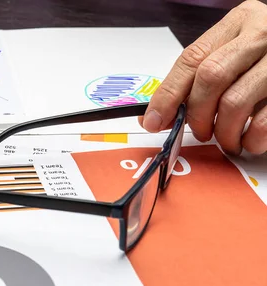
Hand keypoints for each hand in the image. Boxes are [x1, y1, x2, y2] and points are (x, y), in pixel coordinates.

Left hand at [140, 0, 266, 154]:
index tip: (154, 121)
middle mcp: (262, 34)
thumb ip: (196, 80)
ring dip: (223, 131)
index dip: (168, 95)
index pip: (191, 59)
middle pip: (211, 78)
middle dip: (197, 114)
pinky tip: (249, 140)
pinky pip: (265, 120)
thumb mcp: (230, 56)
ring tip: (226, 139)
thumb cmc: (263, 60)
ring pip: (236, 102)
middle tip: (199, 133)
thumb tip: (155, 116)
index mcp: (238, 22)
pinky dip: (251, 138)